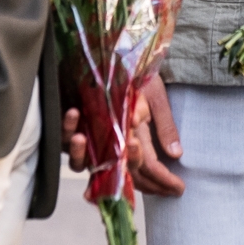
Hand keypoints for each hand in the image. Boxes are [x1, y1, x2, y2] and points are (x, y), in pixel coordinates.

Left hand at [62, 76, 185, 196]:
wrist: (111, 55)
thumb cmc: (134, 76)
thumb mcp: (155, 97)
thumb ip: (164, 126)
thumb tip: (176, 154)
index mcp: (135, 138)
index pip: (148, 167)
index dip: (162, 180)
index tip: (178, 189)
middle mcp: (112, 144)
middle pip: (121, 170)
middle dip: (128, 162)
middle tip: (133, 143)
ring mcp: (92, 138)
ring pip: (86, 164)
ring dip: (85, 154)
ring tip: (87, 137)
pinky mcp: (73, 126)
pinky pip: (65, 139)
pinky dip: (68, 128)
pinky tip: (73, 113)